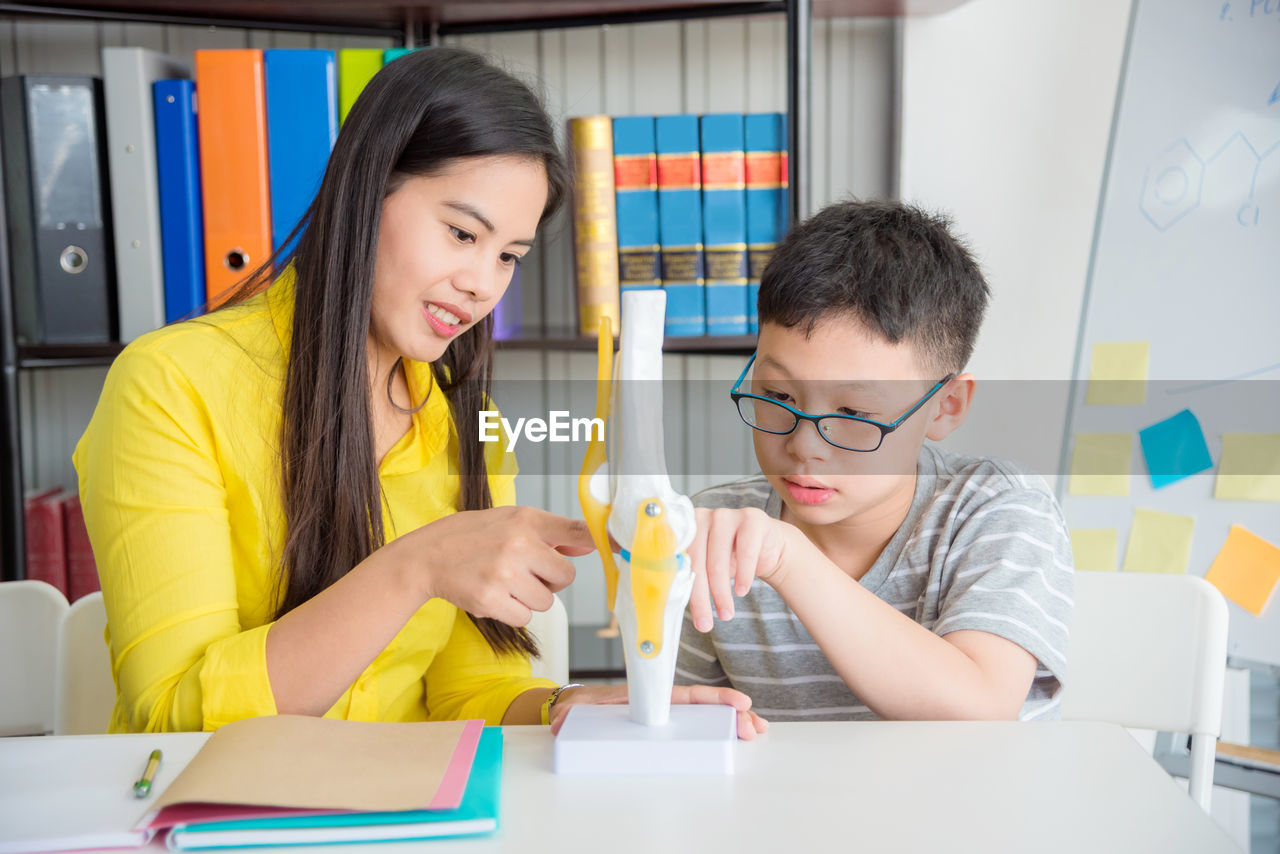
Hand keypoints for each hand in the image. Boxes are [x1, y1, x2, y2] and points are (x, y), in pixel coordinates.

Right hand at [395, 506, 594, 626]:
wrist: (428, 556)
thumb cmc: (474, 536)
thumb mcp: (511, 521)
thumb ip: (551, 534)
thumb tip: (588, 547)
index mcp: (527, 520)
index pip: (577, 531)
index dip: (603, 541)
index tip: (621, 546)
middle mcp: (518, 544)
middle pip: (565, 577)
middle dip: (550, 580)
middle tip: (524, 570)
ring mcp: (504, 574)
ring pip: (546, 601)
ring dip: (530, 597)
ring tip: (504, 581)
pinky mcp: (491, 600)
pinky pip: (525, 617)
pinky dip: (513, 611)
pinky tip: (494, 594)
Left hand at [547, 683, 768, 739]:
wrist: (571, 711)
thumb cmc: (578, 708)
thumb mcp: (575, 710)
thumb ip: (569, 715)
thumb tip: (562, 722)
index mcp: (646, 696)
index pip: (684, 696)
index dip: (712, 699)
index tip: (738, 703)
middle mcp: (659, 706)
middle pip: (702, 708)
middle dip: (731, 714)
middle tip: (755, 726)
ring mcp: (662, 718)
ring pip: (702, 719)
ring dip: (729, 724)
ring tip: (753, 731)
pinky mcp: (660, 731)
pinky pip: (693, 731)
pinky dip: (715, 734)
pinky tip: (734, 739)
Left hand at [687, 506, 793, 632]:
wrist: (766, 546)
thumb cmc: (729, 559)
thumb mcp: (706, 567)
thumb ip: (689, 577)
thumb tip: (671, 606)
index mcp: (684, 528)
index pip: (677, 558)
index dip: (676, 584)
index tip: (677, 609)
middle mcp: (702, 517)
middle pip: (696, 560)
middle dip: (701, 596)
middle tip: (705, 624)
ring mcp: (726, 515)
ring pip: (718, 559)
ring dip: (721, 591)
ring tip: (726, 614)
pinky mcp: (751, 518)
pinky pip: (745, 550)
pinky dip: (743, 574)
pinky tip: (741, 591)